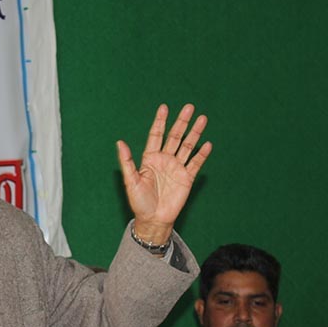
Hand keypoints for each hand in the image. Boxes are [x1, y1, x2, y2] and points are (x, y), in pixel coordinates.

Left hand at [117, 104, 210, 244]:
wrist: (153, 219)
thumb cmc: (139, 201)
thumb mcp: (130, 180)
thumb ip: (127, 161)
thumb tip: (119, 142)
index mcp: (150, 158)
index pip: (156, 135)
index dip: (160, 122)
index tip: (164, 107)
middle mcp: (164, 160)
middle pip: (175, 136)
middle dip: (182, 122)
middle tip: (189, 107)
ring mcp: (176, 168)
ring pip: (187, 146)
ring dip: (195, 133)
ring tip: (202, 119)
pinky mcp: (187, 178)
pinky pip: (196, 163)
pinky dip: (202, 154)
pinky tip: (208, 144)